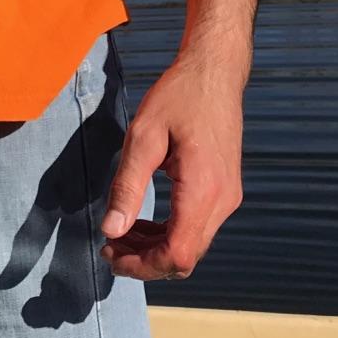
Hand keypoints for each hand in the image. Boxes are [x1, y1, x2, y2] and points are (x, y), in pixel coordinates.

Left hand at [99, 49, 244, 281]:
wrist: (215, 71)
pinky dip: (170, 232)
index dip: (142, 266)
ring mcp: (228, 197)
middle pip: (185, 257)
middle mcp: (222, 200)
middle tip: (109, 245)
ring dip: (156, 248)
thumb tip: (110, 230)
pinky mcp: (226, 190)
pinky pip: (198, 227)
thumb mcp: (144, 136)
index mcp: (203, 189)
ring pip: (192, 245)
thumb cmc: (179, 95)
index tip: (110, 255)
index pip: (177, 254)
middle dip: (145, 260)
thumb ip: (127, 186)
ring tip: (121, 234)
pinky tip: (144, 221)